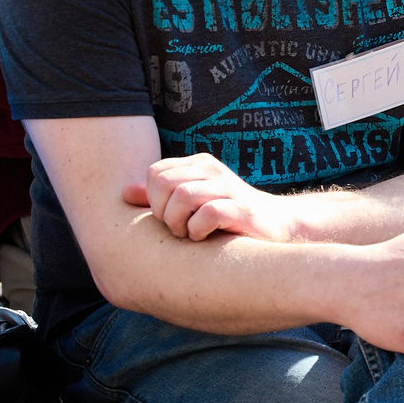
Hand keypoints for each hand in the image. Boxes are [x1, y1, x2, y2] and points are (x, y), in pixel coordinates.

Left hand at [125, 154, 297, 242]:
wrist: (279, 227)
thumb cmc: (229, 217)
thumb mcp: (193, 202)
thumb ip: (159, 197)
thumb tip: (124, 192)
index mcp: (199, 164)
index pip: (155, 173)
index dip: (152, 199)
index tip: (168, 217)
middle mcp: (212, 170)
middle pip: (164, 183)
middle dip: (162, 212)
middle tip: (177, 228)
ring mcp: (228, 188)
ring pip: (182, 197)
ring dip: (178, 223)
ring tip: (188, 234)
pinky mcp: (242, 210)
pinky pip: (207, 214)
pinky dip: (198, 231)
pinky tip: (204, 238)